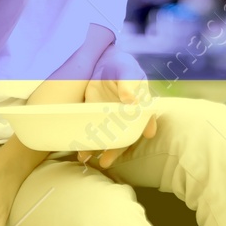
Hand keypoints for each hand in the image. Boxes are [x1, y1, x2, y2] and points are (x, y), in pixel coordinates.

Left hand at [77, 50, 158, 168]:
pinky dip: (86, 142)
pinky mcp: (95, 117)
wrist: (101, 64)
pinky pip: (93, 132)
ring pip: (107, 138)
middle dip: (115, 150)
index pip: (145, 119)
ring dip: (98, 149)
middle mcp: (126, 117)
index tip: (145, 135)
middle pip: (124, 136)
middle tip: (106, 161)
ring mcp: (110, 119)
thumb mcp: (125, 71)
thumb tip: (131, 100)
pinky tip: (79, 150)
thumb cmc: (120, 67)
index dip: (146, 127)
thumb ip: (128, 84)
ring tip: (86, 158)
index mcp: (139, 105)